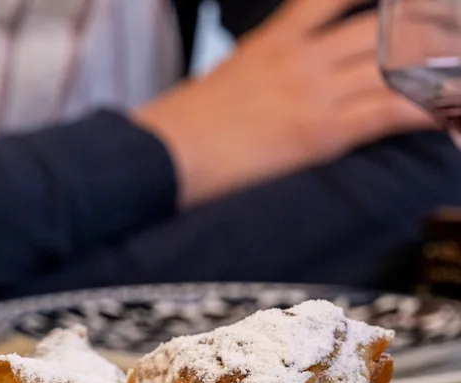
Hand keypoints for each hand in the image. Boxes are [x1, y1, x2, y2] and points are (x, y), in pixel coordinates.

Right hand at [134, 0, 433, 207]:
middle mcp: (301, 56)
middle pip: (382, 28)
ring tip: (456, 80)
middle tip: (447, 42)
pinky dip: (425, 110)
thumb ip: (262, 68)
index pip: (337, 0)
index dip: (383, 2)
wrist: (162, 156)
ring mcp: (312, 89)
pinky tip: (447, 114)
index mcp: (275, 40)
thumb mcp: (225, 81)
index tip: (407, 6)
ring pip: (395, 63)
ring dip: (437, 70)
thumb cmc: (182, 127)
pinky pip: (388, 109)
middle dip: (423, 33)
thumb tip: (279, 75)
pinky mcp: (319, 129)